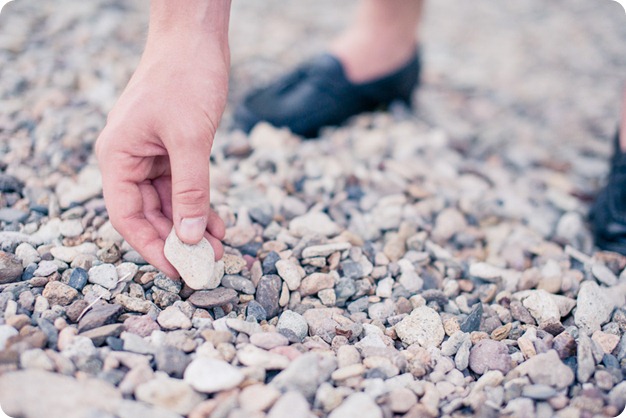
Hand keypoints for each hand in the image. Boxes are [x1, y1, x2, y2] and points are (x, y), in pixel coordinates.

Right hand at [96, 3, 229, 277]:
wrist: (195, 39)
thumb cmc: (184, 79)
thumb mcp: (189, 140)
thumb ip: (190, 190)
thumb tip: (188, 236)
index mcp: (119, 157)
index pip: (127, 216)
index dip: (151, 247)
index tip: (177, 270)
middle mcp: (130, 159)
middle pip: (150, 214)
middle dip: (178, 239)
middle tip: (207, 262)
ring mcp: (152, 154)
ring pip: (170, 203)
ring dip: (192, 225)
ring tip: (218, 248)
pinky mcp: (174, 148)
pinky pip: (184, 186)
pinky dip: (200, 205)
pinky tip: (218, 223)